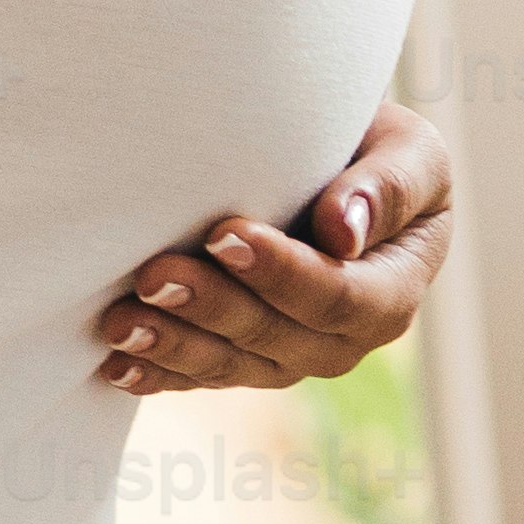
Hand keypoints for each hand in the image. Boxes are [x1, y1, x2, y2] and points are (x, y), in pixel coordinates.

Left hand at [91, 101, 453, 395]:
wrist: (336, 163)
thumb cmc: (376, 148)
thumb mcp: (408, 149)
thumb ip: (388, 187)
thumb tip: (342, 233)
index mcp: (395, 287)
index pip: (340, 296)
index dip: (282, 273)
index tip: (223, 234)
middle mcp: (347, 338)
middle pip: (279, 338)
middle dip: (213, 308)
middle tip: (154, 275)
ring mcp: (293, 356)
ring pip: (233, 364)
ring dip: (174, 346)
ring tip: (120, 322)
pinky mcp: (246, 359)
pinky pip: (203, 375)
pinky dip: (159, 372)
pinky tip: (115, 364)